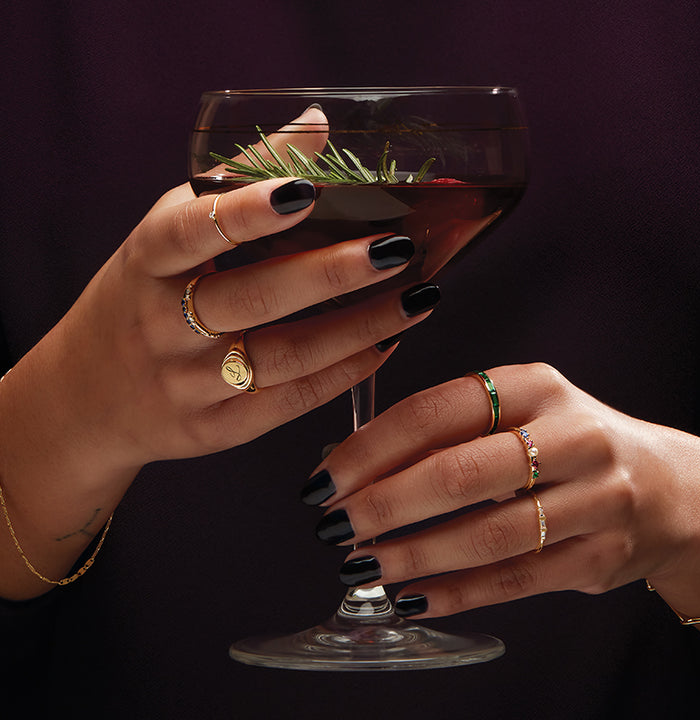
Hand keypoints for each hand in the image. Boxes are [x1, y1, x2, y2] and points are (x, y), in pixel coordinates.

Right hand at [0, 110, 439, 596]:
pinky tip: (385, 344)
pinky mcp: (214, 429)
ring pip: (285, 356)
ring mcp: (187, 384)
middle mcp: (163, 325)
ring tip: (418, 298)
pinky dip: (343, 373)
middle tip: (397, 249)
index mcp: (147, 261)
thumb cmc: (140, 299)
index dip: (248, 211)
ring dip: (360, 327)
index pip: (192, 230)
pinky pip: (289, 402)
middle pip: (255, 298)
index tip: (308, 191)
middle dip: (332, 273)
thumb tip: (316, 124)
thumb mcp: (165, 235)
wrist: (90, 396)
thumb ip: (236, 180)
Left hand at [304, 363, 699, 640]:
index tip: (326, 479)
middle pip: (457, 474)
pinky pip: (515, 580)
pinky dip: (457, 593)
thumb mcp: (520, 412)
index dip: (370, 449)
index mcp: (534, 385)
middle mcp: (570, 435)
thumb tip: (355, 466)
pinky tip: (414, 598)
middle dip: (382, 505)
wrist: (667, 486)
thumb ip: (448, 432)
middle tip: (336, 526)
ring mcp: (595, 498)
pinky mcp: (602, 556)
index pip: (434, 411)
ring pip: (485, 535)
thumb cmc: (567, 442)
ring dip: (413, 555)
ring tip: (365, 565)